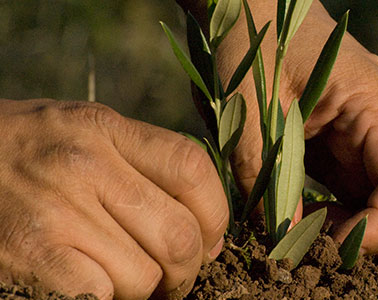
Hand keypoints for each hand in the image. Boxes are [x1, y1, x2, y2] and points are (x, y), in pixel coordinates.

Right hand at [0, 99, 227, 298]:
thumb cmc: (29, 154)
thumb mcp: (86, 134)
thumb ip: (147, 167)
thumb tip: (208, 234)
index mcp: (104, 128)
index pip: (193, 169)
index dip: (216, 215)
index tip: (209, 238)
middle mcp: (84, 164)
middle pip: (179, 235)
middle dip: (187, 269)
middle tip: (172, 277)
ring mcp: (56, 211)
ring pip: (144, 277)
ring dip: (145, 291)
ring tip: (124, 279)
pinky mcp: (33, 256)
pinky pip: (102, 297)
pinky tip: (95, 288)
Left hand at [179, 0, 377, 252]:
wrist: (259, 9)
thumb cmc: (254, 39)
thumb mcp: (249, 99)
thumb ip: (263, 163)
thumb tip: (283, 233)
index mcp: (375, 102)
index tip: (334, 247)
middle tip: (326, 245)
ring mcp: (377, 142)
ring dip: (367, 235)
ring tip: (312, 232)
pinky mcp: (357, 153)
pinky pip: (373, 201)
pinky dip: (350, 224)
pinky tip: (308, 218)